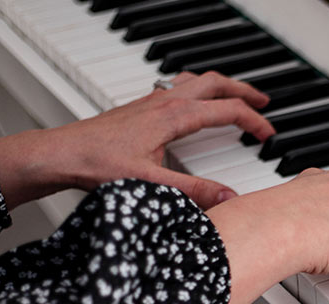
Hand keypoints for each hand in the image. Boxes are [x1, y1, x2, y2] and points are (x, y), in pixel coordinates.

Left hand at [0, 72, 275, 209]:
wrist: (60, 154)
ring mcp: (152, 101)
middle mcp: (165, 102)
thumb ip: (193, 191)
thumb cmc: (96, 164)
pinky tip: (193, 103)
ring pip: (197, 80)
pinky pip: (178, 86)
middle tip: (264, 103)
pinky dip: (198, 89)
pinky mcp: (140, 107)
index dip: (254, 122)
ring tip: (235, 96)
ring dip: (221, 86)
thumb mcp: (150, 184)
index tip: (268, 136)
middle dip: (244, 91)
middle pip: (216, 83)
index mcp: (174, 116)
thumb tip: (228, 198)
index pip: (227, 111)